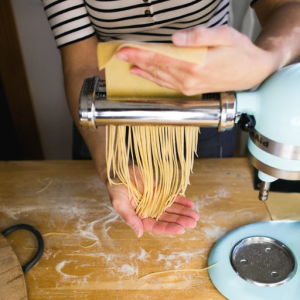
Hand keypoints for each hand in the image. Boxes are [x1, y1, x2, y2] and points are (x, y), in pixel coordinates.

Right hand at [105, 166, 198, 237]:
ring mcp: (156, 202)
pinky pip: (172, 197)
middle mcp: (150, 212)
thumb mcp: (119, 203)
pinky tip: (191, 204)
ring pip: (172, 209)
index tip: (181, 229)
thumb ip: (129, 217)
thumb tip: (139, 234)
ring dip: (183, 212)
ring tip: (195, 215)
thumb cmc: (116, 188)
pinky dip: (181, 200)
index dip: (168, 228)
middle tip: (193, 222)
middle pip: (167, 219)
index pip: (156, 226)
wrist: (119, 171)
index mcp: (140, 218)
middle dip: (180, 221)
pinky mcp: (160, 192)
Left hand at [116, 26, 279, 94]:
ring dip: (142, 70)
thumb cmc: (240, 52)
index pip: (161, 57)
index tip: (124, 50)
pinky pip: (166, 84)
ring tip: (128, 64)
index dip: (141, 53)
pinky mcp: (190, 90)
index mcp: (196, 64)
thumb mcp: (225, 36)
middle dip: (137, 60)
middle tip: (119, 55)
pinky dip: (153, 79)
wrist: (253, 73)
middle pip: (156, 68)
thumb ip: (200, 36)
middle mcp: (189, 79)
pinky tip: (144, 75)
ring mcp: (189, 87)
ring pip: (159, 77)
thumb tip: (175, 38)